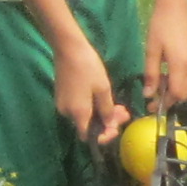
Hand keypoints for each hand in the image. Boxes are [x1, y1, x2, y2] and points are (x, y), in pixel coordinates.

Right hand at [49, 29, 126, 143]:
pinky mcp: (62, 96)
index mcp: (78, 113)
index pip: (88, 137)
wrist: (68, 48)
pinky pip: (79, 108)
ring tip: (119, 106)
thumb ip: (107, 110)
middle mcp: (67, 112)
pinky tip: (104, 99)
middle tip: (124, 113)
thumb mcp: (103, 89)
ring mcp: (63, 104)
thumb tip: (109, 125)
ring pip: (85, 116)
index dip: (103, 136)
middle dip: (107, 122)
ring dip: (102, 114)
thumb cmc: (88, 67)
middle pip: (88, 126)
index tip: (116, 127)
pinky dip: (92, 107)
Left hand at [141, 2, 186, 107]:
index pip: (177, 93)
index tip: (151, 104)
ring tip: (169, 85)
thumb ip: (151, 74)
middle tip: (158, 93)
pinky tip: (176, 77)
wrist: (175, 9)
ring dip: (186, 93)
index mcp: (182, 64)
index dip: (165, 102)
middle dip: (173, 98)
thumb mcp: (151, 51)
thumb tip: (148, 95)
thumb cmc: (160, 27)